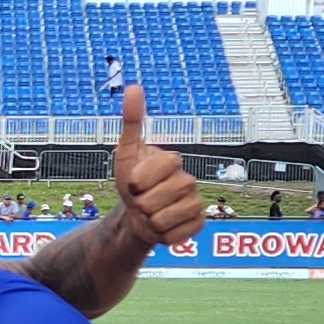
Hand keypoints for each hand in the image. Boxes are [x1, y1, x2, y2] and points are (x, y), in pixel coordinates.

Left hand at [107, 83, 203, 250]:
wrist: (137, 215)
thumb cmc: (132, 182)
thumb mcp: (126, 152)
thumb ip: (131, 121)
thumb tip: (133, 87)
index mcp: (172, 161)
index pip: (150, 175)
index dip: (136, 182)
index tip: (134, 182)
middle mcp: (189, 180)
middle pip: (155, 201)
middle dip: (140, 204)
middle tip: (141, 199)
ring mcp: (196, 203)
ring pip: (164, 220)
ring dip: (149, 221)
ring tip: (150, 213)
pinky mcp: (198, 225)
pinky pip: (176, 236)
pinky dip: (162, 236)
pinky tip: (162, 227)